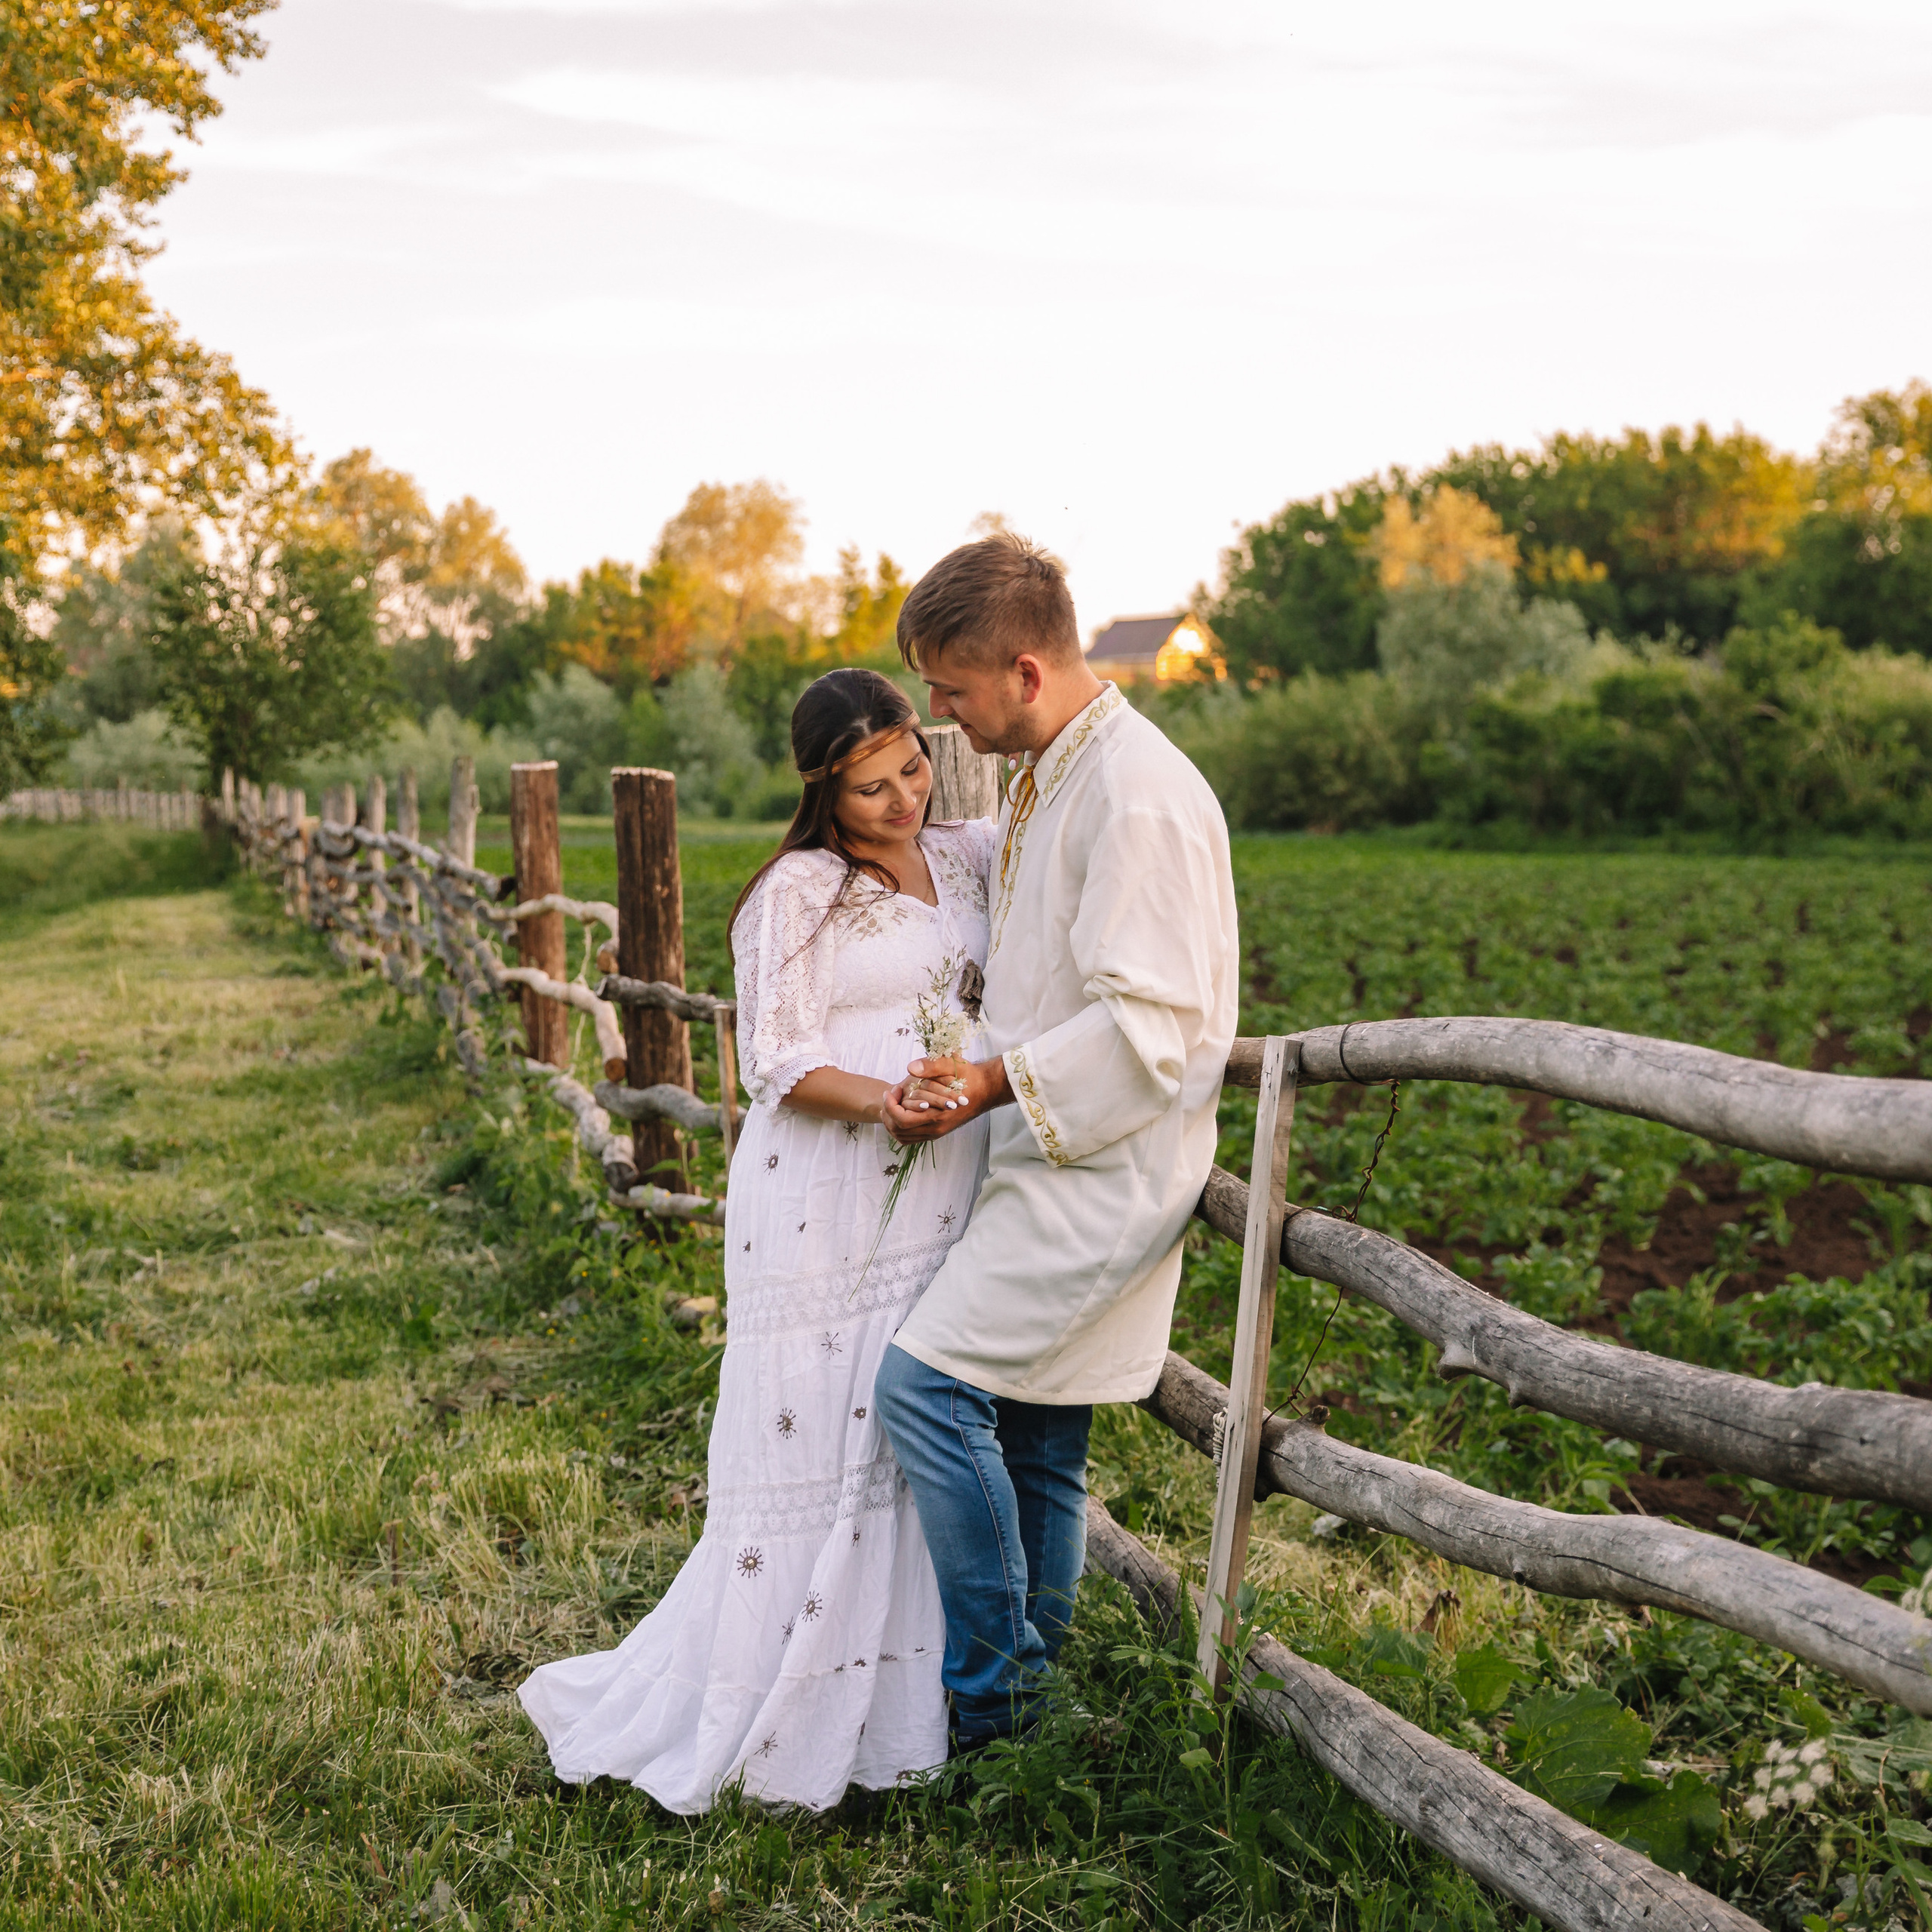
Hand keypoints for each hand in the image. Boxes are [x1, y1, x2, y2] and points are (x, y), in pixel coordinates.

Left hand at [881, 1054, 1012, 1141]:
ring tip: (893, 1104)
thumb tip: (910, 1068)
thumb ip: (931, 1065)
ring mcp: (938, 1132)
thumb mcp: (952, 1065)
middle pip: (900, 1131)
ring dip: (893, 1121)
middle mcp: (936, 1128)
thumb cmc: (970, 1076)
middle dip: (889, 1113)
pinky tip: (903, 1111)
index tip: (891, 1090)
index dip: (891, 1106)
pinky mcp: (939, 1131)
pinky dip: (902, 1128)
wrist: (988, 1089)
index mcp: (938, 1115)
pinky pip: (913, 1138)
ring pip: (905, 1137)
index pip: (902, 1120)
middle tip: (890, 1096)